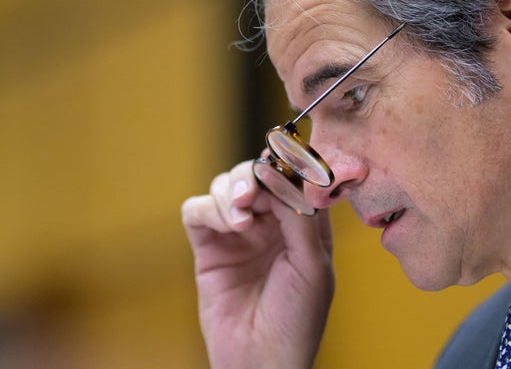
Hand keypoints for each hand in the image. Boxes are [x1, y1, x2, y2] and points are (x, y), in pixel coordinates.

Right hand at [182, 160, 334, 368]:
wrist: (260, 362)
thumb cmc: (297, 319)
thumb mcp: (312, 264)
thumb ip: (300, 215)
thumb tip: (281, 172)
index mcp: (302, 223)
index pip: (293, 175)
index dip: (286, 163)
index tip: (281, 162)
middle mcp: (270, 222)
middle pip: (256, 173)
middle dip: (253, 174)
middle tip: (253, 192)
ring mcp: (238, 233)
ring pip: (226, 185)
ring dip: (231, 190)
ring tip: (241, 219)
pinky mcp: (208, 247)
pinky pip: (198, 210)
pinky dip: (209, 208)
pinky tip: (228, 227)